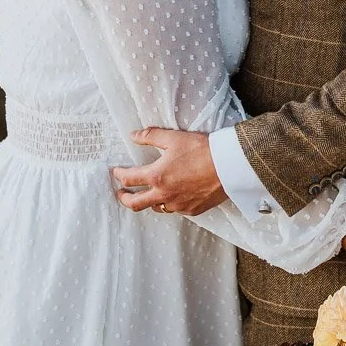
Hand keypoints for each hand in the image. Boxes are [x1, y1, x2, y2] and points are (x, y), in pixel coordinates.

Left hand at [111, 128, 227, 216]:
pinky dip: (171, 203)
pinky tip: (175, 195)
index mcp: (157, 176)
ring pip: (156, 208)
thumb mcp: (174, 138)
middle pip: (135, 204)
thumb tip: (133, 136)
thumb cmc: (202, 150)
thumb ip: (151, 136)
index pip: (129, 179)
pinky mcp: (192, 210)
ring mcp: (178, 205)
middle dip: (124, 198)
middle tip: (121, 193)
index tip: (116, 172)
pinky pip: (176, 210)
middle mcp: (164, 195)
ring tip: (150, 194)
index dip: (119, 175)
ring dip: (149, 201)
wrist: (229, 165)